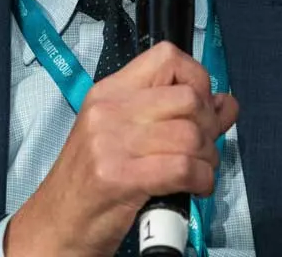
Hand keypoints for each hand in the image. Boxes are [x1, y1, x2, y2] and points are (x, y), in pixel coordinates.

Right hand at [5, 42, 238, 255]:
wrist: (56, 225)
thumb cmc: (91, 183)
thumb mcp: (126, 136)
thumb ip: (175, 115)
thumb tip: (225, 103)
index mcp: (110, 92)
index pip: (167, 57)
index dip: (198, 79)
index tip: (202, 106)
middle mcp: (109, 110)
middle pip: (188, 98)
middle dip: (209, 126)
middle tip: (204, 147)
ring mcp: (111, 142)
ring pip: (191, 135)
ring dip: (208, 159)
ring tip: (199, 171)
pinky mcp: (119, 177)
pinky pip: (183, 168)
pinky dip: (202, 180)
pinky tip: (195, 187)